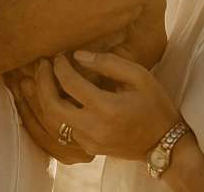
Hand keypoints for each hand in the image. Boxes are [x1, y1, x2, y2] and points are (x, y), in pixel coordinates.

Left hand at [26, 51, 181, 160]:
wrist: (163, 143)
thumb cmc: (154, 105)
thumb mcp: (139, 76)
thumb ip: (108, 63)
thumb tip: (78, 55)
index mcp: (107, 108)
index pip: (71, 84)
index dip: (59, 67)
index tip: (57, 56)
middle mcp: (94, 128)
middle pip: (52, 106)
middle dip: (42, 83)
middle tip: (42, 65)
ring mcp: (89, 141)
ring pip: (52, 121)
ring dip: (42, 99)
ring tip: (40, 79)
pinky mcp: (88, 148)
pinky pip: (62, 130)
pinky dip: (53, 113)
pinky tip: (52, 97)